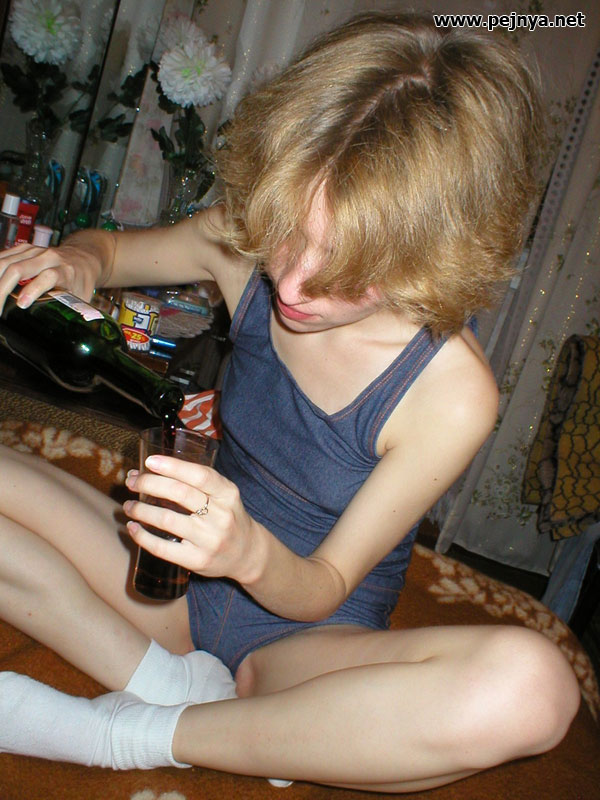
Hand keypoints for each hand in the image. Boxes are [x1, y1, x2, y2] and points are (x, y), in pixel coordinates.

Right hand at [0, 236, 106, 312]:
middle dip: (2, 289)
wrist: (82, 257)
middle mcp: (48, 257)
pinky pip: (2, 257)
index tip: (21, 304)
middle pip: (19, 268)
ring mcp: (33, 251)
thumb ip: (75, 313)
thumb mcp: (82, 298)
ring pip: (6, 261)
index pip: (48, 277)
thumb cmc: (80, 280)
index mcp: (65, 270)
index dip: (34, 290)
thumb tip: (72, 337)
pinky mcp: (23, 249)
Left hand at [123, 455, 259, 584]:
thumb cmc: (227, 517)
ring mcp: (209, 540)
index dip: (173, 466)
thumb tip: (150, 469)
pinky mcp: (197, 560)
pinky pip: (162, 548)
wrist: (246, 554)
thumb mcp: (224, 495)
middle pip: (180, 493)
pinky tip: (133, 528)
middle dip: (149, 484)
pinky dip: (142, 537)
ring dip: (141, 510)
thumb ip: (197, 483)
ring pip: (167, 519)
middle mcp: (221, 516)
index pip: (200, 475)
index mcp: (228, 494)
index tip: (150, 461)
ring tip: (129, 506)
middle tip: (132, 482)